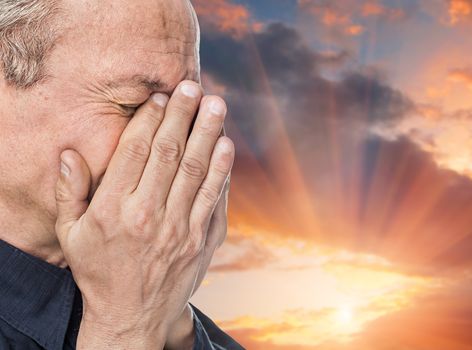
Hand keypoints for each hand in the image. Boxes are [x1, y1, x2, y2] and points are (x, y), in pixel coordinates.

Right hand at [54, 81, 233, 348]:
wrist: (132, 317)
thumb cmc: (99, 271)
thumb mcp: (72, 236)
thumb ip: (71, 193)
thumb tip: (70, 153)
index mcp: (114, 210)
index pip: (135, 152)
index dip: (149, 119)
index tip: (159, 97)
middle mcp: (149, 216)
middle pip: (170, 153)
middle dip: (183, 116)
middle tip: (193, 86)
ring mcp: (181, 229)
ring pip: (197, 171)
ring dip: (209, 134)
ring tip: (216, 105)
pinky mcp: (203, 241)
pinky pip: (215, 198)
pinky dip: (222, 171)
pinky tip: (226, 146)